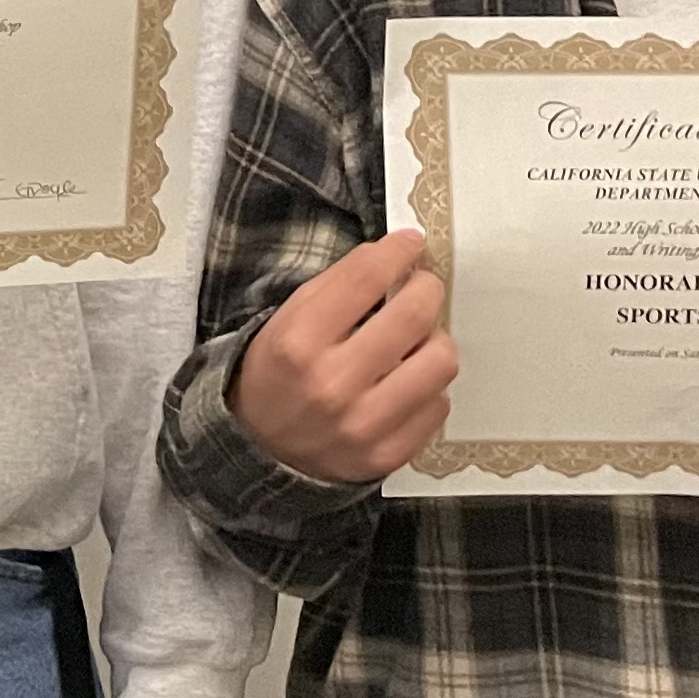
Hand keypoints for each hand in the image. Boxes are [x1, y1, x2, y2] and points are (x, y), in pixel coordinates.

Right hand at [229, 227, 454, 483]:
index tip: (410, 243)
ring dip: (433, 341)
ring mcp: (363, 425)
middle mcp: (332, 383)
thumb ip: (338, 289)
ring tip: (415, 342)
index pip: (366, 277)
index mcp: (297, 341)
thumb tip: (397, 257)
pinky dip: (427, 388)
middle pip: (415, 314)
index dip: (399, 250)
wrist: (257, 451)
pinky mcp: (388, 454)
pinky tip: (404, 384)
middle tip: (421, 286)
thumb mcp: (284, 322)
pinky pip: (439, 405)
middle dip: (426, 288)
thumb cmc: (276, 375)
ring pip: (441, 361)